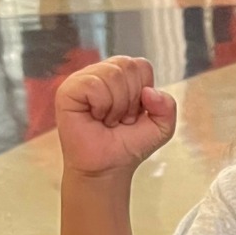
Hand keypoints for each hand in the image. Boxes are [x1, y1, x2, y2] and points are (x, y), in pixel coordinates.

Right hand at [56, 57, 176, 176]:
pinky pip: (94, 85)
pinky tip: (95, 117)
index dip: (143, 92)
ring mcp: (83, 79)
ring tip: (108, 120)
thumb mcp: (161, 128)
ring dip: (117, 106)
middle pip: (128, 66)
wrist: (107, 168)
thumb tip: (150, 92)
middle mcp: (102, 73)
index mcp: (122, 75)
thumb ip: (168, 107)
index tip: (133, 114)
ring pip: (112, 74)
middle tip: (120, 119)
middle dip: (132, 100)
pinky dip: (101, 106)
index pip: (141, 65)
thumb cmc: (127, 145)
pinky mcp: (68, 90)